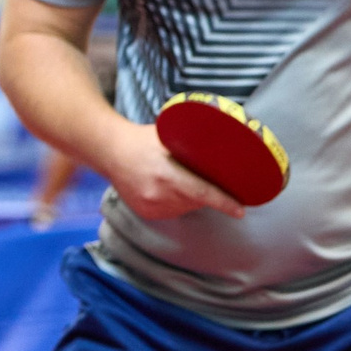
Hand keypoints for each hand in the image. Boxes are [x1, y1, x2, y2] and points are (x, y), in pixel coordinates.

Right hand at [99, 122, 243, 222]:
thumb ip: (192, 147)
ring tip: (175, 177)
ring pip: (186, 207)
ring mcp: (150, 207)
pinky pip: (172, 211)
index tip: (240, 210)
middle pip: (196, 201)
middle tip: (197, 173)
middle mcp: (158, 195)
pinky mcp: (146, 213)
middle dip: (204, 191)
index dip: (224, 203)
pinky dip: (176, 202)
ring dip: (189, 197)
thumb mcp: (169, 137)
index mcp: (166, 175)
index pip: (202, 193)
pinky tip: (165, 187)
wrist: (109, 151)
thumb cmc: (142, 140)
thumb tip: (225, 150)